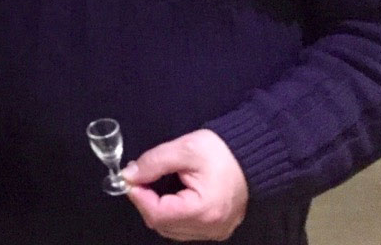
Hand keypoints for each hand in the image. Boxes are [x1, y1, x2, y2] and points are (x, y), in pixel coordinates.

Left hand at [122, 129, 247, 240]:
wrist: (251, 155)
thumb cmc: (220, 151)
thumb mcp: (184, 149)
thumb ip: (153, 163)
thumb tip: (128, 175)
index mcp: (204, 210)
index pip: (158, 214)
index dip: (139, 197)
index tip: (129, 179)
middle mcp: (211, 228)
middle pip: (163, 225)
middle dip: (146, 202)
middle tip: (139, 179)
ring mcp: (215, 231)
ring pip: (172, 230)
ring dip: (157, 209)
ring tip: (153, 185)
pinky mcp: (216, 229)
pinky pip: (184, 228)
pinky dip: (171, 214)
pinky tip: (169, 195)